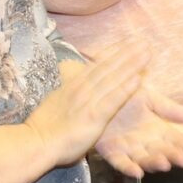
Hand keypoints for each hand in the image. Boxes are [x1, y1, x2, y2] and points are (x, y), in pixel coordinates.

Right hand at [23, 43, 148, 169]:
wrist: (36, 141)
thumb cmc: (43, 126)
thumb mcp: (54, 100)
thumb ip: (66, 92)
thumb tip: (69, 85)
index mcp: (73, 85)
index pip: (96, 65)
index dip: (113, 53)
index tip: (127, 43)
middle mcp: (82, 89)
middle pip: (107, 67)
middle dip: (126, 53)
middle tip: (143, 41)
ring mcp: (88, 101)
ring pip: (113, 79)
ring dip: (130, 64)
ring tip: (146, 53)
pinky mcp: (94, 117)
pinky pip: (112, 100)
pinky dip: (125, 88)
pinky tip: (138, 79)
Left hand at [95, 86, 182, 177]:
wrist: (97, 91)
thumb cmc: (123, 95)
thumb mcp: (149, 99)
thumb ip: (169, 109)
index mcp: (155, 129)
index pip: (175, 141)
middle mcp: (144, 141)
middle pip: (162, 151)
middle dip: (173, 157)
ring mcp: (127, 147)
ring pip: (144, 158)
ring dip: (154, 163)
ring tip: (164, 164)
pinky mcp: (110, 150)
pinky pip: (119, 162)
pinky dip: (128, 168)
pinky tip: (137, 172)